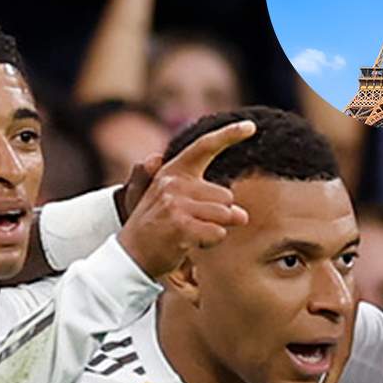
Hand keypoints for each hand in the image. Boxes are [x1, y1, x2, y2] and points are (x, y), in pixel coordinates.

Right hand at [116, 119, 253, 275]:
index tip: (251, 126)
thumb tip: (242, 215)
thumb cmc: (158, 229)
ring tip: (190, 235)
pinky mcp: (180, 225)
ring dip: (216, 230)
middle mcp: (174, 183)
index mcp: (173, 171)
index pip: (204, 146)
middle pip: (227, 196)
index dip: (229, 134)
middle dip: (219, 215)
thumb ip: (206, 199)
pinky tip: (190, 244)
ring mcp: (176, 204)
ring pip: (225, 215)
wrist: (131, 256)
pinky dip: (211, 242)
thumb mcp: (174, 202)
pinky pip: (218, 232)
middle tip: (192, 225)